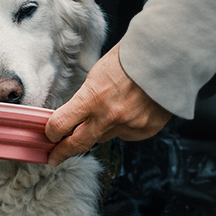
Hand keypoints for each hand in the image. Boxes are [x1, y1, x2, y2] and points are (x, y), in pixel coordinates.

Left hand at [45, 44, 171, 165]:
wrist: (166, 58)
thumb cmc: (129, 59)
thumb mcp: (96, 75)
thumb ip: (85, 100)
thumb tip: (76, 118)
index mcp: (92, 98)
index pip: (60, 125)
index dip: (50, 133)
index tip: (49, 136)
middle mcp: (109, 117)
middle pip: (77, 144)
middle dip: (62, 153)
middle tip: (54, 158)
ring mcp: (129, 126)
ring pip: (104, 137)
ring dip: (99, 129)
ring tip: (109, 108)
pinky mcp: (145, 130)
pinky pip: (126, 134)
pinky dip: (124, 125)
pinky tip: (131, 108)